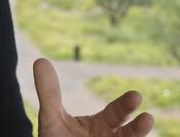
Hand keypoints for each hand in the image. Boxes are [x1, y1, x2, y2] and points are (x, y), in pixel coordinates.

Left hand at [34, 58, 153, 135]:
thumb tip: (40, 60)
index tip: (136, 95)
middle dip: (138, 127)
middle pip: (128, 134)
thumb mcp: (51, 117)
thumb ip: (49, 93)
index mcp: (101, 125)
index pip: (116, 113)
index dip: (126, 105)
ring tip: (146, 125)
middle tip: (148, 117)